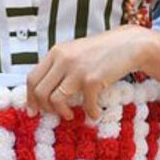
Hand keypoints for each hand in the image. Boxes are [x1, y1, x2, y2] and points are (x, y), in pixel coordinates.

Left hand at [26, 25, 150, 120]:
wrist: (128, 45)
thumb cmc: (101, 53)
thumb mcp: (74, 54)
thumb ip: (59, 67)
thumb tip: (45, 92)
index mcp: (55, 53)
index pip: (32, 78)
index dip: (30, 97)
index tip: (33, 111)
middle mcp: (62, 59)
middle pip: (40, 91)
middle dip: (45, 108)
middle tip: (55, 114)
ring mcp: (76, 69)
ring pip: (55, 99)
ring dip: (62, 112)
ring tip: (70, 115)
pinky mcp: (93, 79)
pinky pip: (85, 104)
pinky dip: (90, 113)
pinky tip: (95, 113)